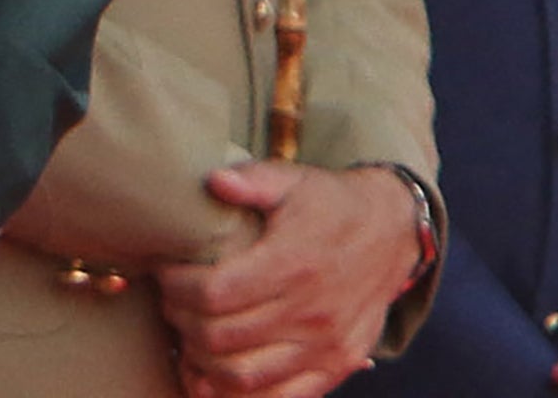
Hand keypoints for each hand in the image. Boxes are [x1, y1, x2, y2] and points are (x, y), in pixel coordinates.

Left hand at [156, 162, 417, 397]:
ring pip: (243, 376)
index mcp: (292, 264)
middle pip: (219, 337)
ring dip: (202, 361)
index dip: (176, 288)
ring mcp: (324, 346)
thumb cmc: (331, 204)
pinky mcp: (336, 366)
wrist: (393, 233)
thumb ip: (251, 181)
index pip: (213, 293)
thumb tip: (213, 181)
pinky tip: (214, 377)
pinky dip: (241, 395)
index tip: (164, 273)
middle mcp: (309, 312)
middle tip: (170, 303)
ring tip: (187, 337)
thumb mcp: (293, 180)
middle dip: (181, 321)